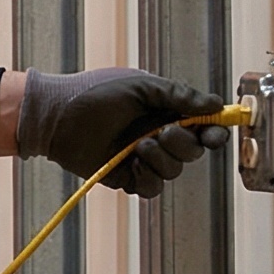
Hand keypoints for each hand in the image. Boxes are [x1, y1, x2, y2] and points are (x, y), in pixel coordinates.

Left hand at [15, 67, 225, 195]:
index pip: (202, 127)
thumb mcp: (141, 86)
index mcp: (165, 112)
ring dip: (163, 159)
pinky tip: (133, 162)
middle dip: (184, 144)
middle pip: (193, 151)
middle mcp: (158, 136)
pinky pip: (152, 188)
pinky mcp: (126, 177)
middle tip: (164, 132)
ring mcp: (142, 158)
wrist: (56, 114)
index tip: (214, 133)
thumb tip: (217, 104)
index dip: (214, 132)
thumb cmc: (95, 92)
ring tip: (139, 144)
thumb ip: (179, 95)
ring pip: (174, 171)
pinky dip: (148, 177)